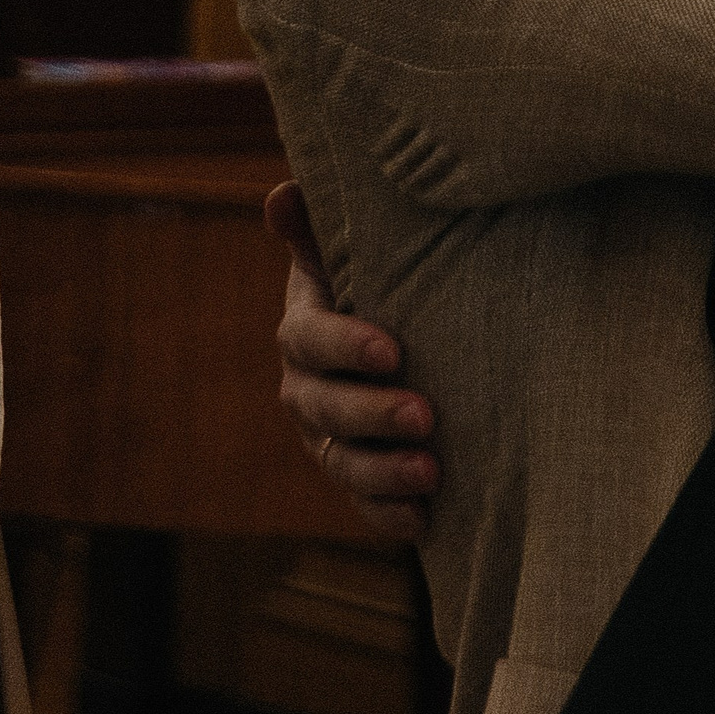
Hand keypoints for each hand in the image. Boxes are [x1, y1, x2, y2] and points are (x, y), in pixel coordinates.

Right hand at [265, 181, 437, 538]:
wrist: (412, 340)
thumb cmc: (385, 282)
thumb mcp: (355, 251)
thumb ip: (319, 226)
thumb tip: (283, 195)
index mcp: (304, 329)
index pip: (308, 339)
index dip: (344, 346)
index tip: (392, 349)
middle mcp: (306, 389)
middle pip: (323, 407)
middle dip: (371, 413)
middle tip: (425, 414)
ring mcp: (329, 439)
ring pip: (342, 462)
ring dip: (383, 470)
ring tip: (431, 470)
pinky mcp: (360, 479)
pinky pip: (363, 504)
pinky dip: (389, 515)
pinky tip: (424, 518)